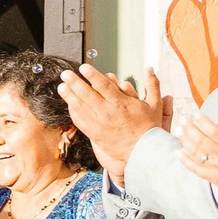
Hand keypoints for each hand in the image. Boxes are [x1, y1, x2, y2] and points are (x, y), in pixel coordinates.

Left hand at [58, 63, 166, 182]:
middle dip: (74, 83)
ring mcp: (99, 124)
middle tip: (65, 74)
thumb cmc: (149, 127)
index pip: (103, 86)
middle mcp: (108, 112)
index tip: (83, 67)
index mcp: (121, 103)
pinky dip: (73, 111)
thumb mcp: (155, 104)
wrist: (143, 151)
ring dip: (69, 96)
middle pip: (87, 95)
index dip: (92, 75)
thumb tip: (149, 68)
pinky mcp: (94, 134)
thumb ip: (152, 84)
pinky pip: (80, 121)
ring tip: (61, 87)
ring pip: (80, 107)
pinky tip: (69, 104)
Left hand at [178, 110, 217, 200]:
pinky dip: (185, 161)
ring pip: (195, 152)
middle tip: (183, 118)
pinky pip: (196, 169)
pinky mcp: (214, 179)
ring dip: (185, 140)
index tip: (195, 113)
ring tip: (178, 130)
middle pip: (200, 138)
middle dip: (189, 127)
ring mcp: (216, 168)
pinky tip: (179, 153)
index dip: (202, 120)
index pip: (213, 129)